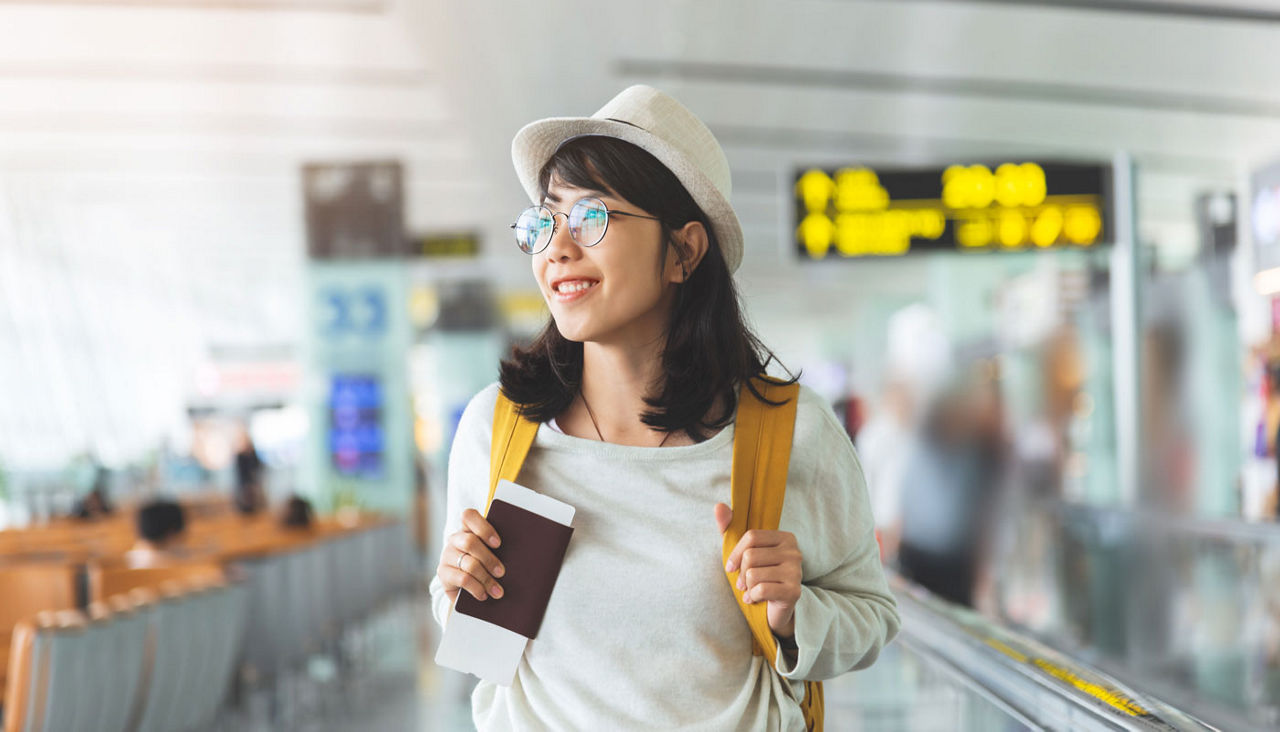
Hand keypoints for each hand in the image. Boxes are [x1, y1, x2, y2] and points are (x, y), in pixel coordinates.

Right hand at [436, 508, 505, 603]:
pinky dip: (477, 588)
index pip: (468, 516)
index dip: (484, 528)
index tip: (499, 544)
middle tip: (502, 572)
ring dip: (486, 579)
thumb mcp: (493, 554)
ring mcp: (447, 555)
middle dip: (489, 559)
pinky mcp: (443, 573)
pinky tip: (484, 595)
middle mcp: (455, 539)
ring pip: (469, 564)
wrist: (466, 588)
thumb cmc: (486, 566)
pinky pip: (462, 579)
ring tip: (498, 591)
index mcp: (468, 528)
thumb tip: (526, 554)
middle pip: (470, 542)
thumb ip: (501, 549)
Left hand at [715, 503, 802, 638]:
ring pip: (753, 574)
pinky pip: (760, 590)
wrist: (775, 608)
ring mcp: (796, 572)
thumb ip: (730, 528)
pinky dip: (752, 597)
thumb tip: (718, 506)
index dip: (735, 553)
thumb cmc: (759, 575)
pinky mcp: (794, 591)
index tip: (730, 567)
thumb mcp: (743, 551)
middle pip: (751, 556)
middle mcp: (794, 552)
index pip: (751, 536)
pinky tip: (755, 599)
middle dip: (741, 573)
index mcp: (785, 537)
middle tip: (743, 583)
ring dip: (747, 586)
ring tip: (751, 590)